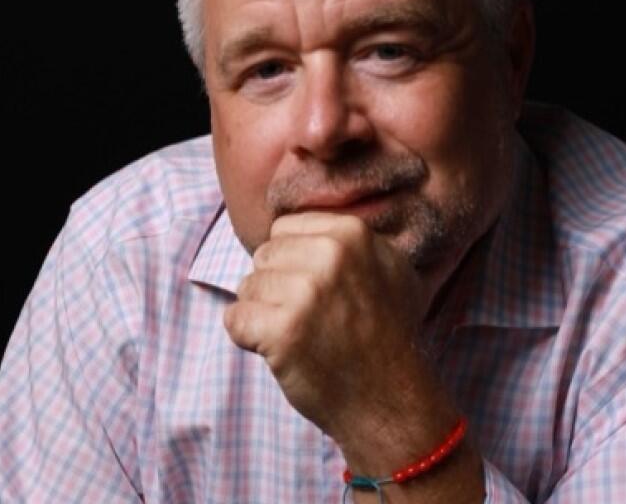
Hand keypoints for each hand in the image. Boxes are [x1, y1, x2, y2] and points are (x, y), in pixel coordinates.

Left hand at [223, 212, 436, 442]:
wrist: (391, 400)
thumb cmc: (388, 336)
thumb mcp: (391, 269)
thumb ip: (352, 242)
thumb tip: (308, 223)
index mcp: (352, 233)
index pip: (284, 229)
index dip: (292, 261)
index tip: (315, 289)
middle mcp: (329, 256)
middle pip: (263, 256)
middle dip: (276, 286)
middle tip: (309, 317)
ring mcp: (304, 293)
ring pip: (247, 287)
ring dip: (263, 313)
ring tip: (298, 335)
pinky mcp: (281, 330)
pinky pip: (234, 318)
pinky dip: (248, 337)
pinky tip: (279, 350)